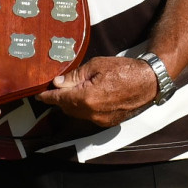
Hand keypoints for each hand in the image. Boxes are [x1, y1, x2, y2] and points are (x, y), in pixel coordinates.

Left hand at [42, 55, 159, 127]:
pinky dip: (84, 108)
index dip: (47, 97)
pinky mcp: (108, 122)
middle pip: (67, 108)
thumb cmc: (124, 70)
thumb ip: (75, 76)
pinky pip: (89, 117)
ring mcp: (101, 120)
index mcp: (86, 98)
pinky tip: (88, 97)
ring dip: (72, 104)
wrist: (148, 82)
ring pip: (78, 114)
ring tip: (72, 91)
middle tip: (57, 88)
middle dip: (60, 99)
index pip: (59, 99)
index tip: (39, 95)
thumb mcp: (96, 65)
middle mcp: (92, 113)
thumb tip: (58, 83)